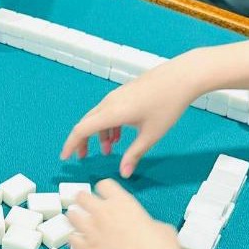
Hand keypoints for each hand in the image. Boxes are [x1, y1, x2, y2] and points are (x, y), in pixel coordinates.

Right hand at [60, 60, 195, 177]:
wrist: (181, 76)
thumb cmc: (167, 104)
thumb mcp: (150, 134)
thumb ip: (134, 154)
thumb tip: (124, 173)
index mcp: (112, 112)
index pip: (81, 130)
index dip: (71, 145)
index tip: (66, 157)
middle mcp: (110, 102)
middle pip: (87, 123)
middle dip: (83, 141)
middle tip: (84, 157)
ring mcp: (117, 95)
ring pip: (99, 117)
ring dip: (100, 134)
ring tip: (110, 150)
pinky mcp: (125, 92)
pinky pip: (108, 110)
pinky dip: (108, 125)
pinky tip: (120, 134)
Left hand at [68, 180, 186, 248]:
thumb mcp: (160, 227)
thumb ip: (145, 222)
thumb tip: (145, 228)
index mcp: (123, 202)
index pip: (104, 185)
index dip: (104, 191)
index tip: (105, 197)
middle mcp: (103, 213)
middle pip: (82, 197)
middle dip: (83, 200)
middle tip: (86, 206)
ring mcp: (92, 231)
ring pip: (72, 216)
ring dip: (75, 218)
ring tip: (79, 223)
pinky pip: (72, 239)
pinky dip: (75, 240)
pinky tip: (80, 242)